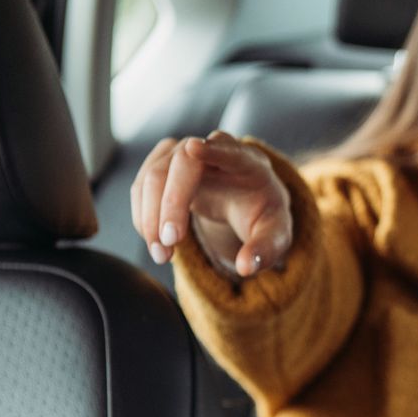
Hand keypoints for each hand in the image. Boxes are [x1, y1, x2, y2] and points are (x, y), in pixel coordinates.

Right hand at [131, 131, 291, 275]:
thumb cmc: (261, 214)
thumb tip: (246, 267)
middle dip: (173, 202)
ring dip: (151, 216)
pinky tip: (155, 242)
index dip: (213, 150)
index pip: (230, 150)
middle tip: (171, 242)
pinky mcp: (162, 166)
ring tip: (162, 254)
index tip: (194, 149)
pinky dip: (143, 216)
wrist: (245, 200)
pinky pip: (142, 187)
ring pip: (154, 174)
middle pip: (183, 162)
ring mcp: (183, 154)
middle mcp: (212, 149)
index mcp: (248, 162)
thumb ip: (265, 250)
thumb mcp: (275, 235)